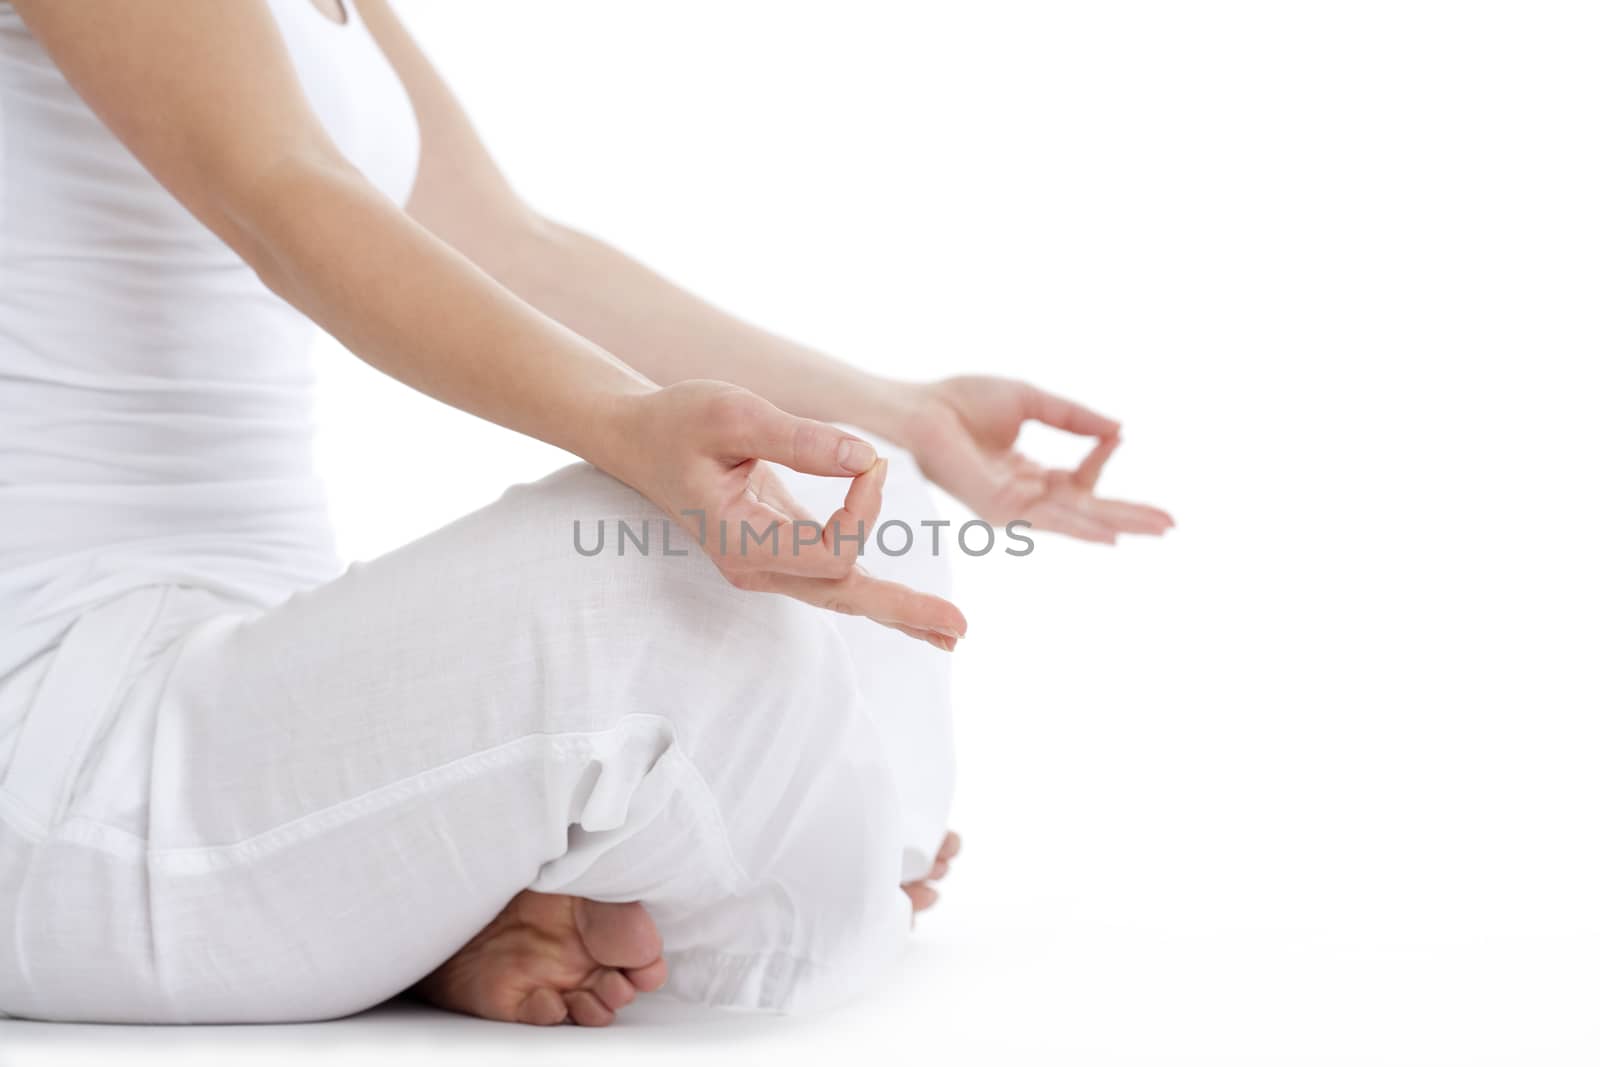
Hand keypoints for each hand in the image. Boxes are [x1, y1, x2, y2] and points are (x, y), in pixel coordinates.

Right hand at [608, 380, 966, 649]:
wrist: (639, 437)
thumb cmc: (678, 421)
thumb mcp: (733, 413)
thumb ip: (798, 437)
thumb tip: (864, 457)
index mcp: (741, 542)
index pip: (831, 551)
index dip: (865, 510)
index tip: (868, 460)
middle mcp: (756, 566)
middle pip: (843, 596)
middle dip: (904, 610)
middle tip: (962, 628)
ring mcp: (768, 563)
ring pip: (843, 594)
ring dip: (899, 610)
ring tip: (953, 633)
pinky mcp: (780, 549)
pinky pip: (835, 577)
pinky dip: (877, 593)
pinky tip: (914, 613)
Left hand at [901, 376, 1173, 543]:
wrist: (917, 408)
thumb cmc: (960, 401)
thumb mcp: (1032, 402)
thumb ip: (1074, 418)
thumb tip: (1119, 430)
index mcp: (1026, 474)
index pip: (1078, 479)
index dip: (1102, 459)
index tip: (1117, 437)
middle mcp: (1022, 496)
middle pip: (1086, 509)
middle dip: (1129, 515)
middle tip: (1169, 524)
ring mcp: (1012, 506)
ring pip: (1076, 518)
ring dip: (1119, 522)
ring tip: (1158, 528)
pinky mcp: (1000, 507)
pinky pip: (1050, 518)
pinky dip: (1084, 526)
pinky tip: (1113, 534)